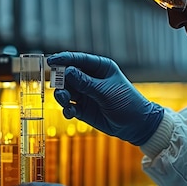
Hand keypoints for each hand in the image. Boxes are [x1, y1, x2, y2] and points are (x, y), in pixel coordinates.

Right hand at [47, 52, 163, 145]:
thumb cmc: (127, 103)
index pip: (79, 60)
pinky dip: (67, 109)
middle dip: (61, 81)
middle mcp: (90, 79)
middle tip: (59, 87)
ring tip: (65, 101)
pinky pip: (69, 106)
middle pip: (68, 75)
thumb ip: (86, 83)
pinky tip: (71, 112)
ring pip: (66, 91)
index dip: (64, 59)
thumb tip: (67, 71)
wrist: (136, 125)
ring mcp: (86, 94)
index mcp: (100, 68)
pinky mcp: (83, 109)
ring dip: (62, 96)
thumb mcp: (106, 92)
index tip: (51, 61)